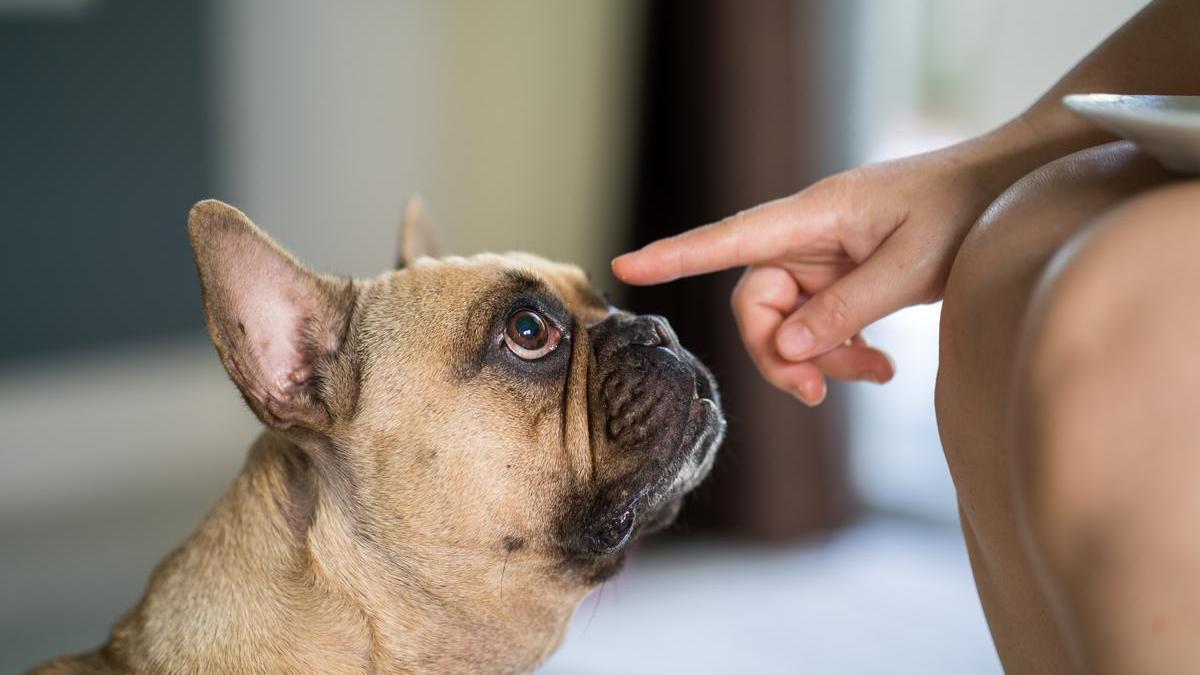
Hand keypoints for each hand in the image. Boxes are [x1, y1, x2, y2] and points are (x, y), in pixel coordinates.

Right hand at [613, 142, 1015, 404]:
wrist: (1005, 191)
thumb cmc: (963, 210)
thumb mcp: (912, 265)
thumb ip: (847, 309)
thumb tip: (785, 347)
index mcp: (813, 216)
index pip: (728, 238)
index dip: (674, 256)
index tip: (626, 265)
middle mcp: (806, 237)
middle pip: (755, 302)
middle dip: (777, 353)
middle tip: (814, 394)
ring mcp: (823, 258)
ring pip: (788, 322)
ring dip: (820, 360)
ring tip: (877, 376)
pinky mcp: (842, 277)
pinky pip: (820, 323)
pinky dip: (842, 352)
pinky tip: (881, 367)